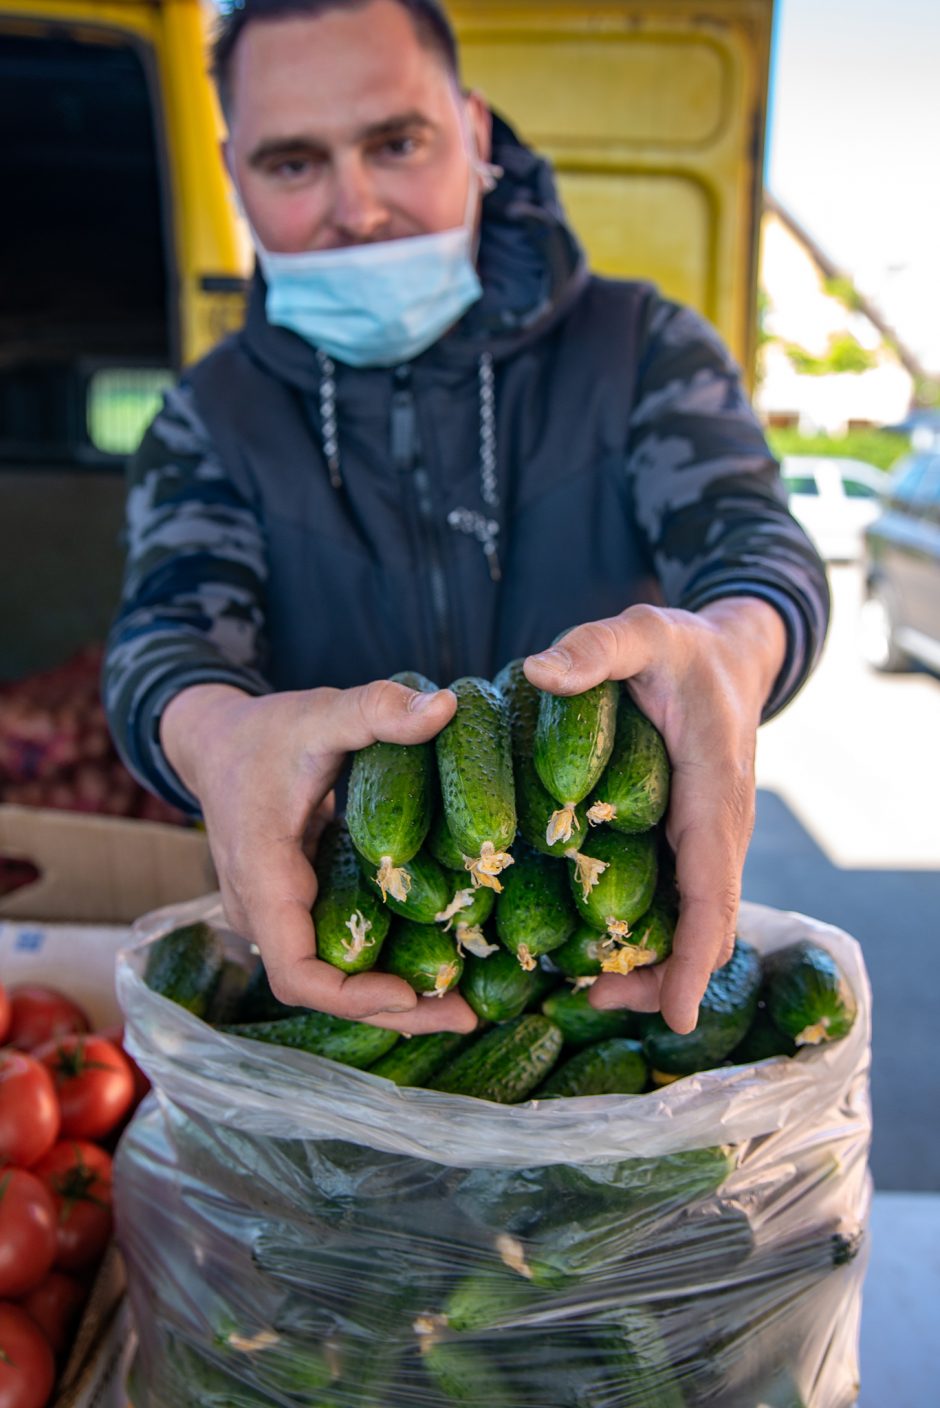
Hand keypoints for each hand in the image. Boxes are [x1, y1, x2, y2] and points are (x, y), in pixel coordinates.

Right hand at [160, 680, 477, 1034]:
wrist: (216, 740)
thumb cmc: (266, 730)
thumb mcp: (319, 712)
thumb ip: (376, 708)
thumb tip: (447, 707)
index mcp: (263, 878)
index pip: (296, 971)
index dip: (352, 996)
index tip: (410, 992)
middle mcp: (266, 911)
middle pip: (325, 987)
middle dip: (392, 1009)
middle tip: (467, 1015)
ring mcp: (281, 914)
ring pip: (334, 974)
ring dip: (395, 993)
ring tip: (466, 1000)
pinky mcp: (300, 907)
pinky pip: (341, 949)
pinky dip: (386, 961)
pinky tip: (443, 957)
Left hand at [524, 598, 785, 1033]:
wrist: (729, 654)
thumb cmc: (684, 647)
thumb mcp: (642, 632)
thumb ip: (596, 647)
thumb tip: (538, 670)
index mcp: (716, 795)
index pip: (713, 893)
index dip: (693, 957)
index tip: (673, 1016)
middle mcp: (718, 830)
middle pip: (705, 928)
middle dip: (663, 977)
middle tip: (594, 1000)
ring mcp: (703, 840)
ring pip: (690, 921)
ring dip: (650, 962)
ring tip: (586, 989)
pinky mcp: (684, 840)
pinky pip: (672, 898)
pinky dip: (643, 930)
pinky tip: (591, 944)